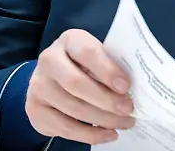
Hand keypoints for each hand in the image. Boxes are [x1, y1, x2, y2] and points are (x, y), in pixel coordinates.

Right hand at [25, 29, 135, 143]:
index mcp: (69, 40)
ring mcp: (39, 86)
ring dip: (103, 119)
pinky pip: (65, 127)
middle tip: (128, 110)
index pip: (87, 52)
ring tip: (125, 123)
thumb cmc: (86, 64)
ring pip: (73, 108)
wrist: (54, 76)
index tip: (126, 86)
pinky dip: (90, 134)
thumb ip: (113, 65)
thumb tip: (138, 87)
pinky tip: (108, 134)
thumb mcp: (98, 56)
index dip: (107, 70)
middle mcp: (49, 60)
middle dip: (107, 100)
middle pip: (77, 83)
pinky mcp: (35, 110)